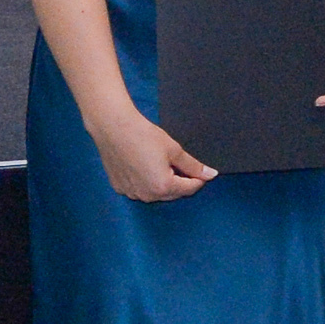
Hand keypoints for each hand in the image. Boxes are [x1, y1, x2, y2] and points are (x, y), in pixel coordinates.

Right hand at [92, 110, 216, 201]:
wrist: (113, 128)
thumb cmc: (145, 136)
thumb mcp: (174, 150)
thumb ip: (193, 166)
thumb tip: (211, 175)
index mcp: (163, 187)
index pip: (189, 189)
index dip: (198, 179)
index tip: (200, 170)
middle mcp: (146, 195)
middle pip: (172, 193)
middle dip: (181, 182)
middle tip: (181, 165)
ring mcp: (131, 193)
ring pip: (155, 193)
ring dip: (163, 184)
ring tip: (163, 164)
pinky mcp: (119, 187)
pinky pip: (139, 189)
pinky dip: (146, 182)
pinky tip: (145, 167)